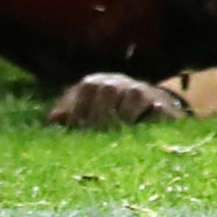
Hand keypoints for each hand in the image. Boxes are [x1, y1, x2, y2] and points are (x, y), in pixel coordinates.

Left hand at [47, 72, 189, 128]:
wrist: (152, 105)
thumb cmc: (111, 111)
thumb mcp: (88, 110)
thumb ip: (71, 113)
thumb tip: (53, 118)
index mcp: (102, 82)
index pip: (88, 85)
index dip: (78, 105)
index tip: (74, 126)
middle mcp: (122, 83)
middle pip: (109, 88)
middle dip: (99, 112)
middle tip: (94, 133)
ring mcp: (144, 92)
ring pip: (135, 93)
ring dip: (125, 114)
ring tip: (118, 132)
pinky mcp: (163, 106)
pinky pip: (159, 107)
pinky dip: (153, 115)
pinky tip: (145, 126)